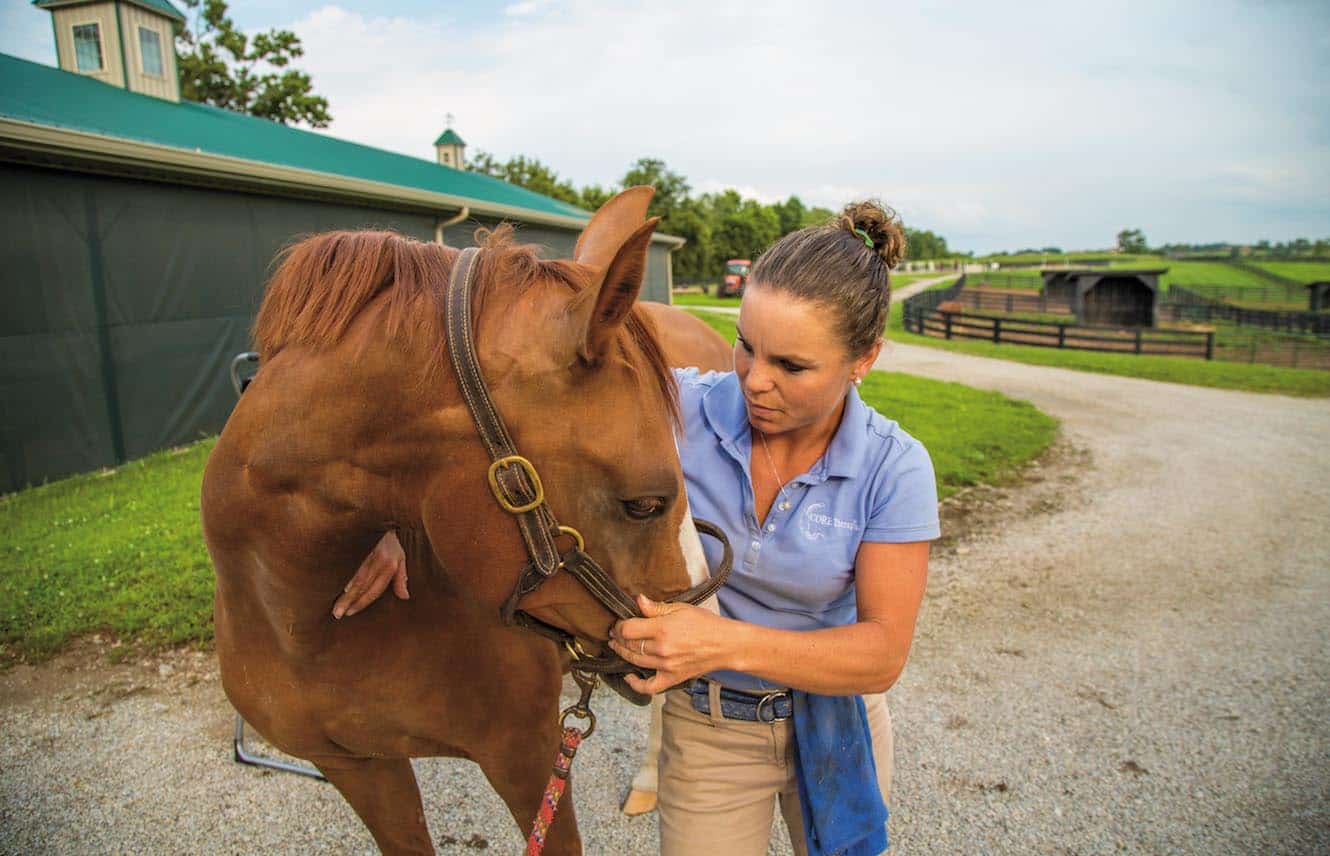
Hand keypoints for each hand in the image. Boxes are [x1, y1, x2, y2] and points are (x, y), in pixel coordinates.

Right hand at [333, 531, 407, 618]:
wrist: (382, 517)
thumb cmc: (391, 541)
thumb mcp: (401, 557)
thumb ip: (401, 577)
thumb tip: (405, 597)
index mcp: (389, 565)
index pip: (374, 590)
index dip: (362, 603)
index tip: (350, 613)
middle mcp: (377, 561)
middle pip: (361, 586)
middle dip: (349, 601)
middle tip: (338, 614)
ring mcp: (365, 553)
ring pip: (353, 577)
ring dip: (344, 593)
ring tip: (334, 607)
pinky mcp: (355, 546)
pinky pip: (347, 565)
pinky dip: (340, 577)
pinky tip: (331, 587)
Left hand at [608, 594, 732, 695]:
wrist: (725, 644)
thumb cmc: (705, 624)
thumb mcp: (681, 608)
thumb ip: (656, 607)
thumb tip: (637, 600)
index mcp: (662, 629)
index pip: (628, 629)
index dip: (619, 625)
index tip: (619, 623)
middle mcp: (662, 649)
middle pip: (629, 645)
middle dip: (619, 638)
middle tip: (616, 633)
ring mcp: (666, 666)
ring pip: (634, 661)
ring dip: (623, 654)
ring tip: (619, 647)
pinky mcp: (672, 678)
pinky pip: (648, 686)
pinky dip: (635, 683)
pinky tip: (628, 675)